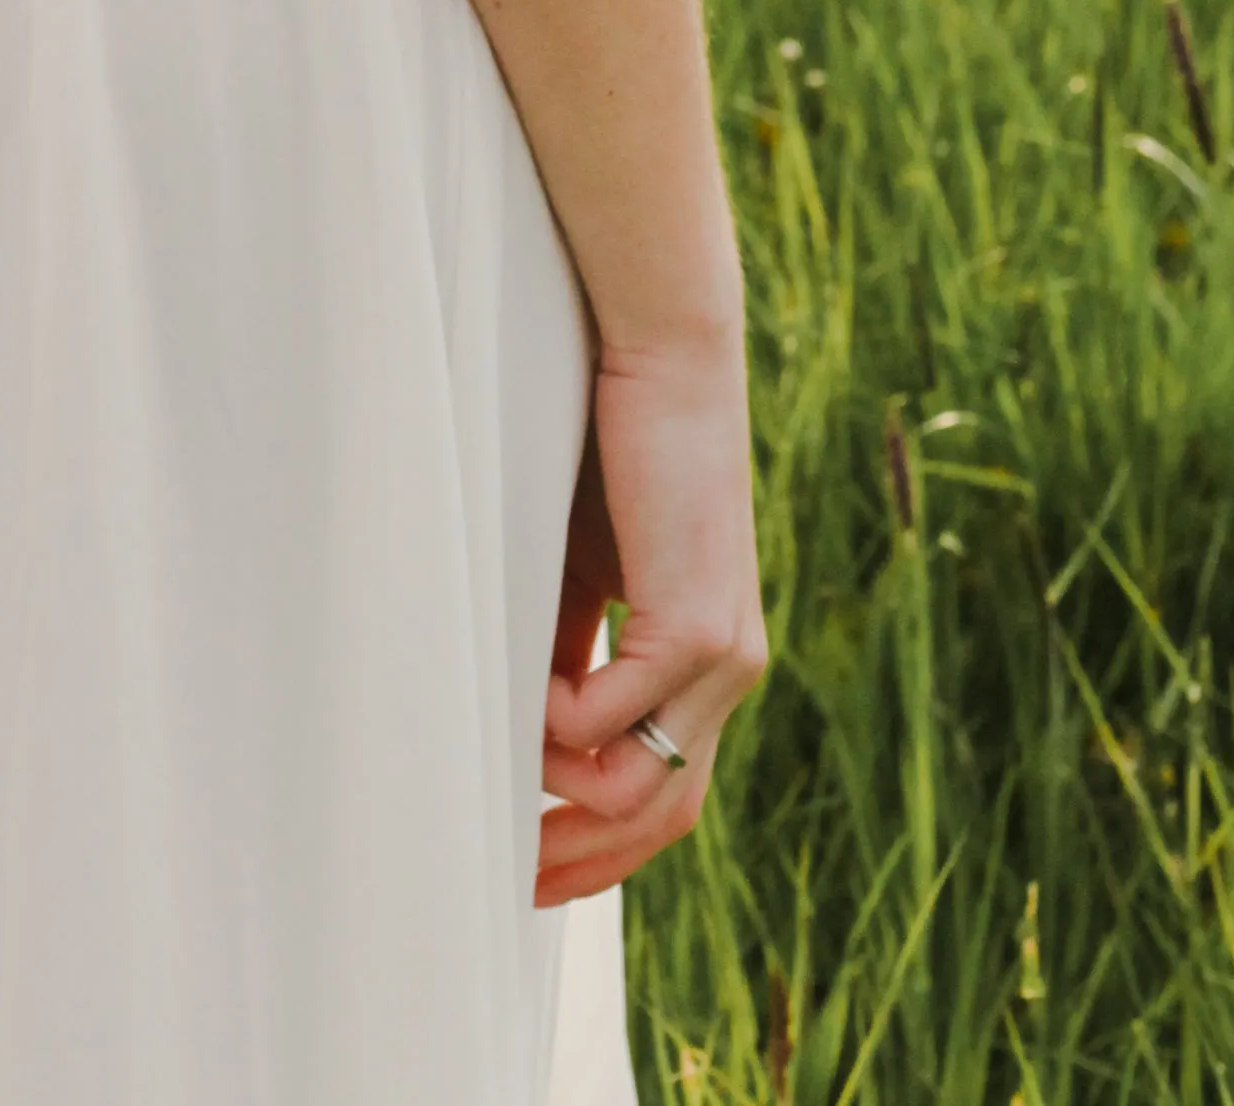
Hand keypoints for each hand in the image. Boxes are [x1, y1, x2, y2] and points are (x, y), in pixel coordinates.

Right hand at [535, 336, 763, 907]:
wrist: (661, 355)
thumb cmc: (614, 445)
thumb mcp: (585, 568)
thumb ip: (571, 645)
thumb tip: (527, 726)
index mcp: (711, 661)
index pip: (670, 796)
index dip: (604, 850)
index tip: (533, 872)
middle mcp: (731, 671)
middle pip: (667, 817)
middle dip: (586, 860)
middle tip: (512, 878)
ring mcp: (723, 655)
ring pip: (643, 784)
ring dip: (561, 786)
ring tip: (501, 750)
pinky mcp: (695, 624)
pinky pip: (612, 719)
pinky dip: (557, 723)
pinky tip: (523, 686)